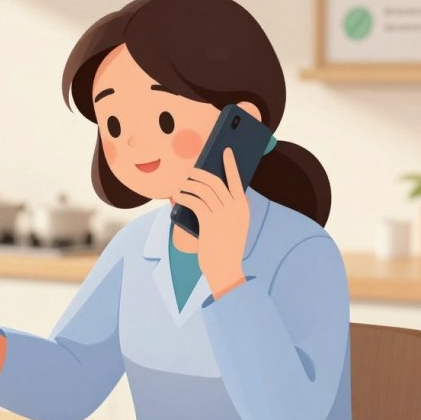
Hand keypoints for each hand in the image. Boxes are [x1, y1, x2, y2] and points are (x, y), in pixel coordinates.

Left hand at [171, 148, 248, 298]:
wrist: (225, 268)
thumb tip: (206, 190)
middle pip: (215, 182)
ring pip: (203, 191)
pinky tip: (176, 196)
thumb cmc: (225, 247)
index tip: (225, 151)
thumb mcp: (233, 226)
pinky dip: (183, 197)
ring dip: (188, 185)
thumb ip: (227, 209)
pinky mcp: (209, 222)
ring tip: (180, 185)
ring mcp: (223, 215)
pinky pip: (194, 202)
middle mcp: (235, 208)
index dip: (231, 164)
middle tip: (189, 171)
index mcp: (243, 208)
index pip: (238, 180)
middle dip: (200, 173)